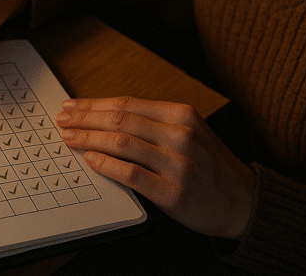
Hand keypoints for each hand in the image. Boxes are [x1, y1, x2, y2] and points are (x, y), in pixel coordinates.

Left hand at [56, 96, 254, 238]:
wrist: (242, 201)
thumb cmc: (209, 166)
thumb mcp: (189, 132)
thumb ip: (154, 122)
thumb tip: (106, 116)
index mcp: (181, 115)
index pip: (127, 104)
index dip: (95, 104)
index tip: (73, 106)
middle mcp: (180, 135)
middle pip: (120, 120)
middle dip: (85, 118)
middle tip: (63, 120)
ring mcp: (177, 163)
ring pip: (122, 143)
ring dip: (89, 139)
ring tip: (70, 138)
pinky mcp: (173, 192)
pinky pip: (131, 174)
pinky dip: (107, 165)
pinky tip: (91, 160)